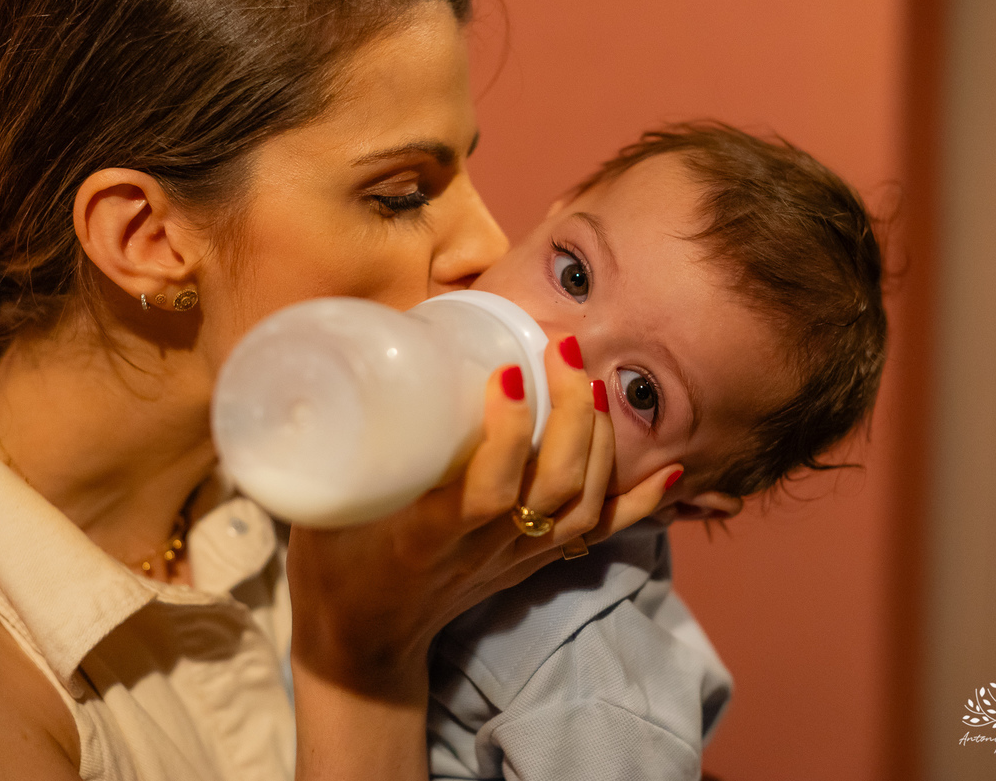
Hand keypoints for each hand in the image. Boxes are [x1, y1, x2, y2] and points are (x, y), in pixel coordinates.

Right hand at [286, 334, 680, 699]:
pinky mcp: (532, 560)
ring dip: (599, 441)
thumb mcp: (323, 507)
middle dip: (571, 414)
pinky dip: (640, 504)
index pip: (486, 491)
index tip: (510, 371)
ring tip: (594, 382)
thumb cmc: (335, 566)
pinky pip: (598, 534)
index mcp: (426, 537)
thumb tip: (359, 352)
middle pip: (552, 488)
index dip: (509, 433)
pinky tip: (672, 469)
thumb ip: (341, 442)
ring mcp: (515, 556)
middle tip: (565, 350)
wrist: (363, 644)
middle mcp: (483, 548)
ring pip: (581, 504)